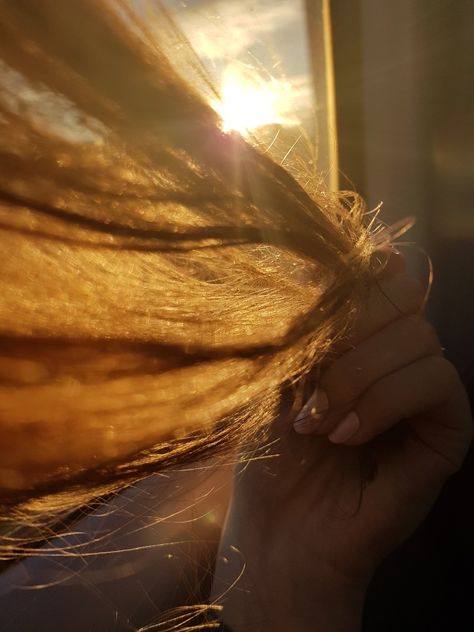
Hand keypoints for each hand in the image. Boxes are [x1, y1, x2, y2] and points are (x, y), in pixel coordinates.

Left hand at [211, 262, 472, 630]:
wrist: (280, 525)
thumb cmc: (271, 449)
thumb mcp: (280, 370)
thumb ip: (309, 318)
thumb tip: (320, 257)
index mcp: (362, 334)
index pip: (383, 271)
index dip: (352, 278)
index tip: (307, 312)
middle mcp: (398, 356)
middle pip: (404, 293)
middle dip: (349, 330)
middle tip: (306, 379)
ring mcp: (425, 392)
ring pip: (419, 337)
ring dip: (357, 376)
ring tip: (316, 422)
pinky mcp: (447, 432)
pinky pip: (438, 382)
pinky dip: (386, 401)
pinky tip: (347, 435)